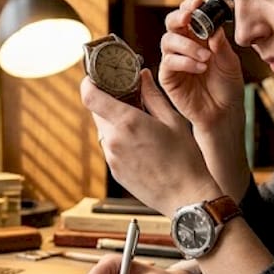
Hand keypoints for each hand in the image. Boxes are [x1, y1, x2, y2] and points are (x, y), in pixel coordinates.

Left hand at [82, 70, 222, 215]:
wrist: (186, 198)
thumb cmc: (185, 159)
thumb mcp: (173, 121)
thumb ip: (153, 96)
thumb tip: (143, 76)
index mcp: (127, 122)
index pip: (90, 97)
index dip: (88, 83)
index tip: (94, 78)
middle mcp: (114, 140)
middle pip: (97, 112)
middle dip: (107, 103)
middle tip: (126, 98)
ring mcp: (112, 158)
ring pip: (104, 131)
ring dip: (115, 123)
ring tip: (139, 125)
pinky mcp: (115, 172)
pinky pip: (111, 148)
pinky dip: (120, 141)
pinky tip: (142, 145)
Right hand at [159, 0, 244, 129]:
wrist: (225, 112)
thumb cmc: (228, 86)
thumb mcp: (230, 61)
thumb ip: (221, 44)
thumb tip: (213, 26)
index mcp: (199, 37)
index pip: (189, 15)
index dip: (190, 5)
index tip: (199, 1)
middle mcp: (184, 46)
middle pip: (171, 23)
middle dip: (179, 17)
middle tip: (189, 17)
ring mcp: (174, 61)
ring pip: (168, 41)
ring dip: (187, 45)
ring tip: (206, 57)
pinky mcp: (168, 77)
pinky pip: (169, 62)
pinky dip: (184, 62)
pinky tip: (200, 68)